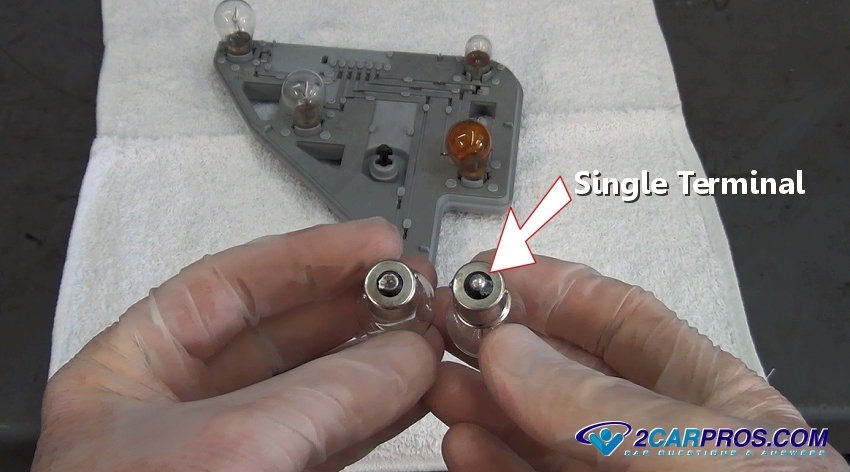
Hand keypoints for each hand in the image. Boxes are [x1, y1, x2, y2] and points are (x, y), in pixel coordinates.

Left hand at [33, 218, 442, 471]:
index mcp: (131, 378)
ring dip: (377, 358)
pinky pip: (333, 438)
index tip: (371, 245)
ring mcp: (230, 457)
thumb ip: (325, 392)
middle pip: (280, 333)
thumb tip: (402, 352)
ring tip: (428, 333)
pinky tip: (413, 392)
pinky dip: (378, 413)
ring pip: (316, 387)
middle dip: (352, 306)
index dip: (305, 256)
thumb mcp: (230, 451)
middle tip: (413, 288)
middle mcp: (179, 414)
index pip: (226, 287)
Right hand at [426, 253, 848, 470]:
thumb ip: (602, 403)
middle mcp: (660, 445)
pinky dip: (489, 462)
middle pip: (568, 375)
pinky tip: (466, 443)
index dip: (558, 290)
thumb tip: (514, 349)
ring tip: (444, 382)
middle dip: (506, 344)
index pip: (627, 324)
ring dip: (485, 402)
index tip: (498, 274)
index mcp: (714, 405)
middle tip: (454, 325)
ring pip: (537, 434)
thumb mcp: (697, 456)